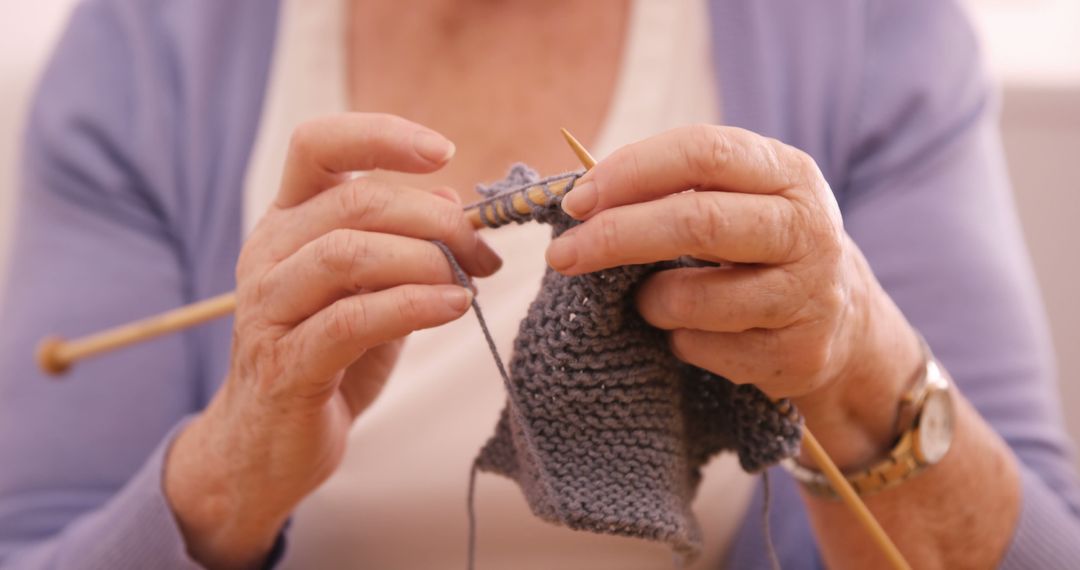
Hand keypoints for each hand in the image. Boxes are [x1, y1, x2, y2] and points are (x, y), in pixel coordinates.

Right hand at [164, 114, 501, 567]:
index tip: (445, 152)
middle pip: (355, 202)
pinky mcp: (285, 362)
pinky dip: (414, 306)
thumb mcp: (371, 290)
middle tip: (484, 250)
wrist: (269, 447)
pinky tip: (455, 307)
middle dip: (435, 219)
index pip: (317, 146)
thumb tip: (451, 197)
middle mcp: (268, 253)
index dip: (380, 135)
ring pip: (349, 254)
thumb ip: (401, 243)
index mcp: (287, 222)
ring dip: (426, 260)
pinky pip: (353, 319)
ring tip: (470, 280)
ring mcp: (269, 307)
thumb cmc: (327, 359)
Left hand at [546, 125, 921, 467]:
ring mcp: (808, 296)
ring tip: (649, 298)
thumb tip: (579, 199)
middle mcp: (808, 229)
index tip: (576, 201)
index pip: (703, 152)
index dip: (631, 171)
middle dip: (615, 237)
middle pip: (696, 222)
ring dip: (648, 301)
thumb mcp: (736, 199)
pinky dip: (676, 340)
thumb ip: (672, 188)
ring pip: (691, 299)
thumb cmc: (758, 245)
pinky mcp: (797, 355)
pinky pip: (701, 349)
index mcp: (789, 173)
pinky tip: (691, 331)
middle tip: (561, 255)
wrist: (841, 319)